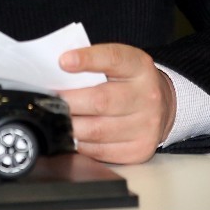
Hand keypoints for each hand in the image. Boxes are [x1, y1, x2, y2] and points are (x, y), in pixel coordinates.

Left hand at [56, 43, 176, 164]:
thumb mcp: (118, 64)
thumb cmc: (128, 82)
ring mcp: (146, 125)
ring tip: (55, 120)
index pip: (113, 58)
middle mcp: (147, 96)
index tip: (64, 61)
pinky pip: (101, 151)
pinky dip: (80, 144)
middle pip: (101, 100)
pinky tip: (72, 135)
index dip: (88, 59)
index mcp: (139, 66)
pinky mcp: (140, 149)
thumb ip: (92, 64)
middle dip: (68, 102)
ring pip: (97, 130)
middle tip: (47, 100)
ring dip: (70, 126)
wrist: (162, 105)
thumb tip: (56, 71)